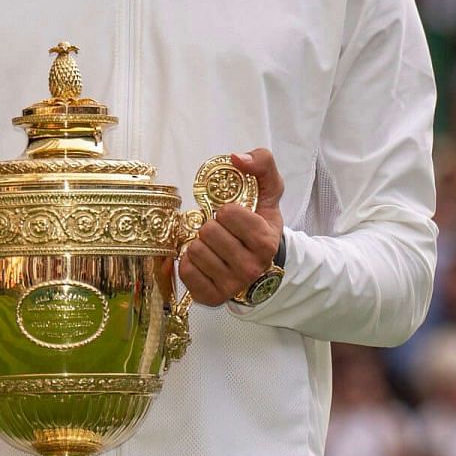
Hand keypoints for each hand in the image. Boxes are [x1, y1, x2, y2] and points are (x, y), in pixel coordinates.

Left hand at [180, 148, 284, 306]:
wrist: (263, 264)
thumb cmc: (261, 224)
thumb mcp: (270, 191)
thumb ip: (262, 164)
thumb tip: (236, 158)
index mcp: (265, 242)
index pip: (228, 213)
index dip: (227, 210)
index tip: (234, 217)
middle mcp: (250, 268)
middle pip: (208, 232)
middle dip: (211, 226)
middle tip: (222, 232)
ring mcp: (231, 286)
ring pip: (194, 251)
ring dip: (200, 243)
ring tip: (214, 246)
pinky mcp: (211, 297)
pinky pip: (185, 271)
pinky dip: (190, 262)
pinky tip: (204, 260)